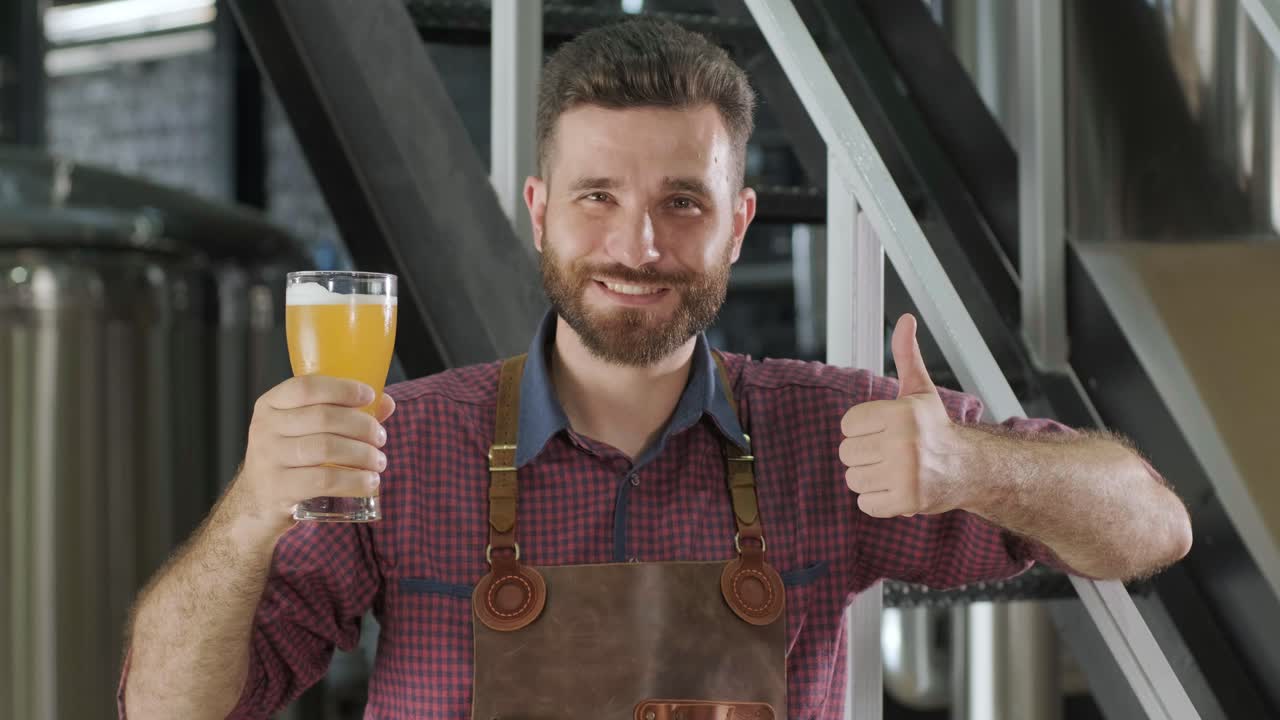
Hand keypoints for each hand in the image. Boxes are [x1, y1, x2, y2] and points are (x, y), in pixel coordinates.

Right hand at [222, 376, 396, 537]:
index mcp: (271, 404)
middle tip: (380, 437)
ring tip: (379, 461)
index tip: (369, 396)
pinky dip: (353, 480)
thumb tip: (386, 402)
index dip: (342, 389)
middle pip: (323, 417)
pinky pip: (323, 480)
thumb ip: (343, 413)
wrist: (255, 503)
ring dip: (362, 454)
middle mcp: (265, 428)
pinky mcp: (278, 489)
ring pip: (326, 448)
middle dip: (362, 426)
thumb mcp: (305, 431)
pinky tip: (370, 482)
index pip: (307, 387)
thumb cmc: (290, 458)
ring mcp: (268, 459)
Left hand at [838, 314, 970, 517]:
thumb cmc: (935, 428)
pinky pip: (865, 503)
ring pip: (853, 479)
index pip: (847, 425)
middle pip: (846, 453)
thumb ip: (905, 355)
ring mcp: (906, 474)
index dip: (862, 429)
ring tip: (893, 470)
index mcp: (901, 413)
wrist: (970, 469)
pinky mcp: (906, 501)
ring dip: (870, 478)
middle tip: (889, 453)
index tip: (884, 431)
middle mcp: (904, 443)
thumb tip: (906, 318)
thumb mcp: (919, 390)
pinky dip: (877, 500)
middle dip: (864, 455)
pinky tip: (897, 489)